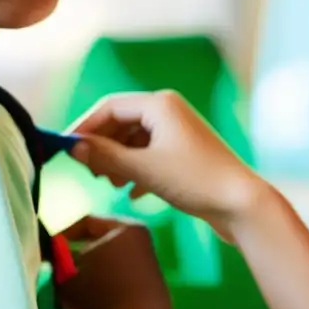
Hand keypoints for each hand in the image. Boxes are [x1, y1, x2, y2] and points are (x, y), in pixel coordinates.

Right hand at [57, 216, 173, 308]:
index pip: (89, 222)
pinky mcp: (152, 296)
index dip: (65, 234)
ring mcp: (149, 271)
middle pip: (100, 249)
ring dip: (86, 289)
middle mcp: (141, 245)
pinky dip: (102, 302)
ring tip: (70, 307)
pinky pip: (119, 292)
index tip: (51, 248)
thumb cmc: (99, 292)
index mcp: (125, 229)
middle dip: (76, 267)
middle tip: (59, 279)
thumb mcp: (68, 276)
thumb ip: (59, 265)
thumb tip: (57, 263)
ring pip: (108, 275)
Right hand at [68, 91, 261, 235]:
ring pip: (135, 140)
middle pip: (122, 122)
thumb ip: (105, 157)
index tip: (66, 148)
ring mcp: (179, 132)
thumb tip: (73, 148)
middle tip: (87, 171)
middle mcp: (169, 111)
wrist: (242, 204)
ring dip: (118, 160)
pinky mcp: (186, 153)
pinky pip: (150, 154)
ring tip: (109, 183)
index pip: (110, 106)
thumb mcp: (143, 169)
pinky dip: (136, 169)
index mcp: (159, 104)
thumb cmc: (195, 180)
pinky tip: (131, 192)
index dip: (85, 127)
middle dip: (102, 146)